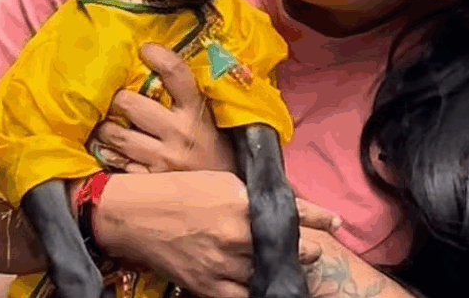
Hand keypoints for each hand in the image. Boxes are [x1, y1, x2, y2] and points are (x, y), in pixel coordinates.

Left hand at [91, 44, 236, 172]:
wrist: (227, 193)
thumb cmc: (214, 147)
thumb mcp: (209, 117)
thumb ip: (187, 96)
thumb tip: (160, 64)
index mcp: (196, 112)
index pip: (176, 74)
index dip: (158, 56)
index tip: (146, 49)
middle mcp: (179, 133)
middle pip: (131, 104)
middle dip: (118, 98)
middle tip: (117, 98)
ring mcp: (162, 159)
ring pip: (116, 135)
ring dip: (105, 127)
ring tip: (106, 123)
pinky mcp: (150, 180)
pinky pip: (117, 162)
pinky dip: (109, 153)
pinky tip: (110, 148)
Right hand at [95, 172, 341, 297]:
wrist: (134, 216)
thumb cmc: (175, 191)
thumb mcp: (219, 181)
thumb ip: (248, 196)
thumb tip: (275, 205)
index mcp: (239, 203)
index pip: (291, 211)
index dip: (318, 217)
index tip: (335, 221)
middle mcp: (235, 235)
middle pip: (286, 247)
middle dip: (305, 248)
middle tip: (313, 249)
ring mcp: (222, 264)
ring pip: (268, 273)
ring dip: (284, 270)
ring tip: (292, 267)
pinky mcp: (207, 285)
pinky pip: (243, 296)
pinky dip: (258, 291)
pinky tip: (265, 285)